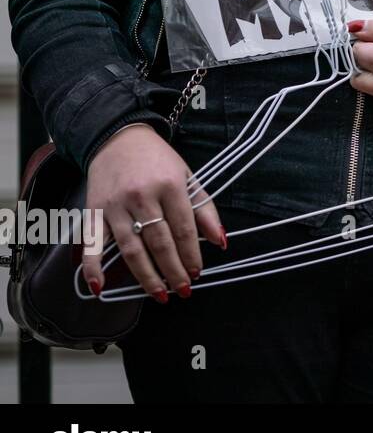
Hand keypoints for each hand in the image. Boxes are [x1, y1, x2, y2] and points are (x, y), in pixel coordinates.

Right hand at [84, 124, 224, 301]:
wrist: (118, 138)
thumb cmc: (158, 161)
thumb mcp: (188, 177)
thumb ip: (204, 209)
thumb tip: (221, 240)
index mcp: (170, 186)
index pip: (184, 229)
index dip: (191, 254)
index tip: (198, 272)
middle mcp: (142, 197)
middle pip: (159, 242)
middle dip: (173, 270)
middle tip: (183, 290)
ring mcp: (115, 206)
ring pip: (131, 248)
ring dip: (146, 276)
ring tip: (160, 294)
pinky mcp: (93, 211)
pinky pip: (91, 243)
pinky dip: (92, 267)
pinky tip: (98, 288)